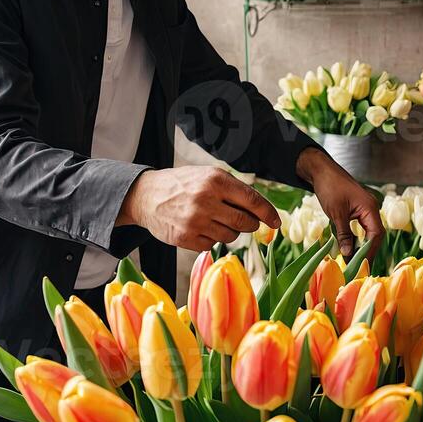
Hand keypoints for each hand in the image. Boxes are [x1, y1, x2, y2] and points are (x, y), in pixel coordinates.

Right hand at [117, 166, 280, 251]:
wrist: (146, 196)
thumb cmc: (183, 184)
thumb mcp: (208, 176)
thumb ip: (234, 190)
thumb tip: (263, 212)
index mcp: (215, 181)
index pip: (252, 201)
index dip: (268, 214)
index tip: (276, 222)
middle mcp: (206, 200)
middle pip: (245, 222)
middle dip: (250, 224)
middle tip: (246, 221)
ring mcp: (196, 221)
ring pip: (231, 236)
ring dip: (230, 231)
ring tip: (215, 220)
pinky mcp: (186, 238)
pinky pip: (213, 245)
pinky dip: (212, 238)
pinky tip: (200, 227)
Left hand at [296, 147, 383, 259]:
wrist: (321, 171)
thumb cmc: (329, 187)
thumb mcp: (336, 213)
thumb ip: (344, 234)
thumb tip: (348, 254)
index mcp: (370, 208)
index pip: (376, 234)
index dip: (370, 251)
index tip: (362, 264)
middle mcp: (371, 208)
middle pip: (375, 235)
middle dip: (367, 251)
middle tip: (358, 267)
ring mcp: (365, 208)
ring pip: (368, 232)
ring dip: (361, 246)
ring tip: (353, 261)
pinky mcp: (357, 209)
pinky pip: (361, 227)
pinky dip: (356, 238)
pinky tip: (350, 248)